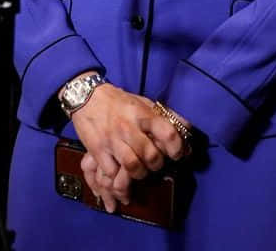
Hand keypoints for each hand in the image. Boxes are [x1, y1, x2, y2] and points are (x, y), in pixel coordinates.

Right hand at [68, 83, 186, 211]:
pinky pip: (111, 172)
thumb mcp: (145, 103)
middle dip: (157, 164)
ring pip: (132, 165)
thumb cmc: (120, 102)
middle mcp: (128, 127)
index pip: (167, 133)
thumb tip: (188, 129)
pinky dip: (118, 178)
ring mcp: (112, 139)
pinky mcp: (97, 149)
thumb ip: (167, 116)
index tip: (177, 154)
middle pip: (150, 155)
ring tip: (141, 172)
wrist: (87, 97)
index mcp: (143, 114)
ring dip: (140, 174)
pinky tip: (121, 176)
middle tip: (156, 164)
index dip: (177, 148)